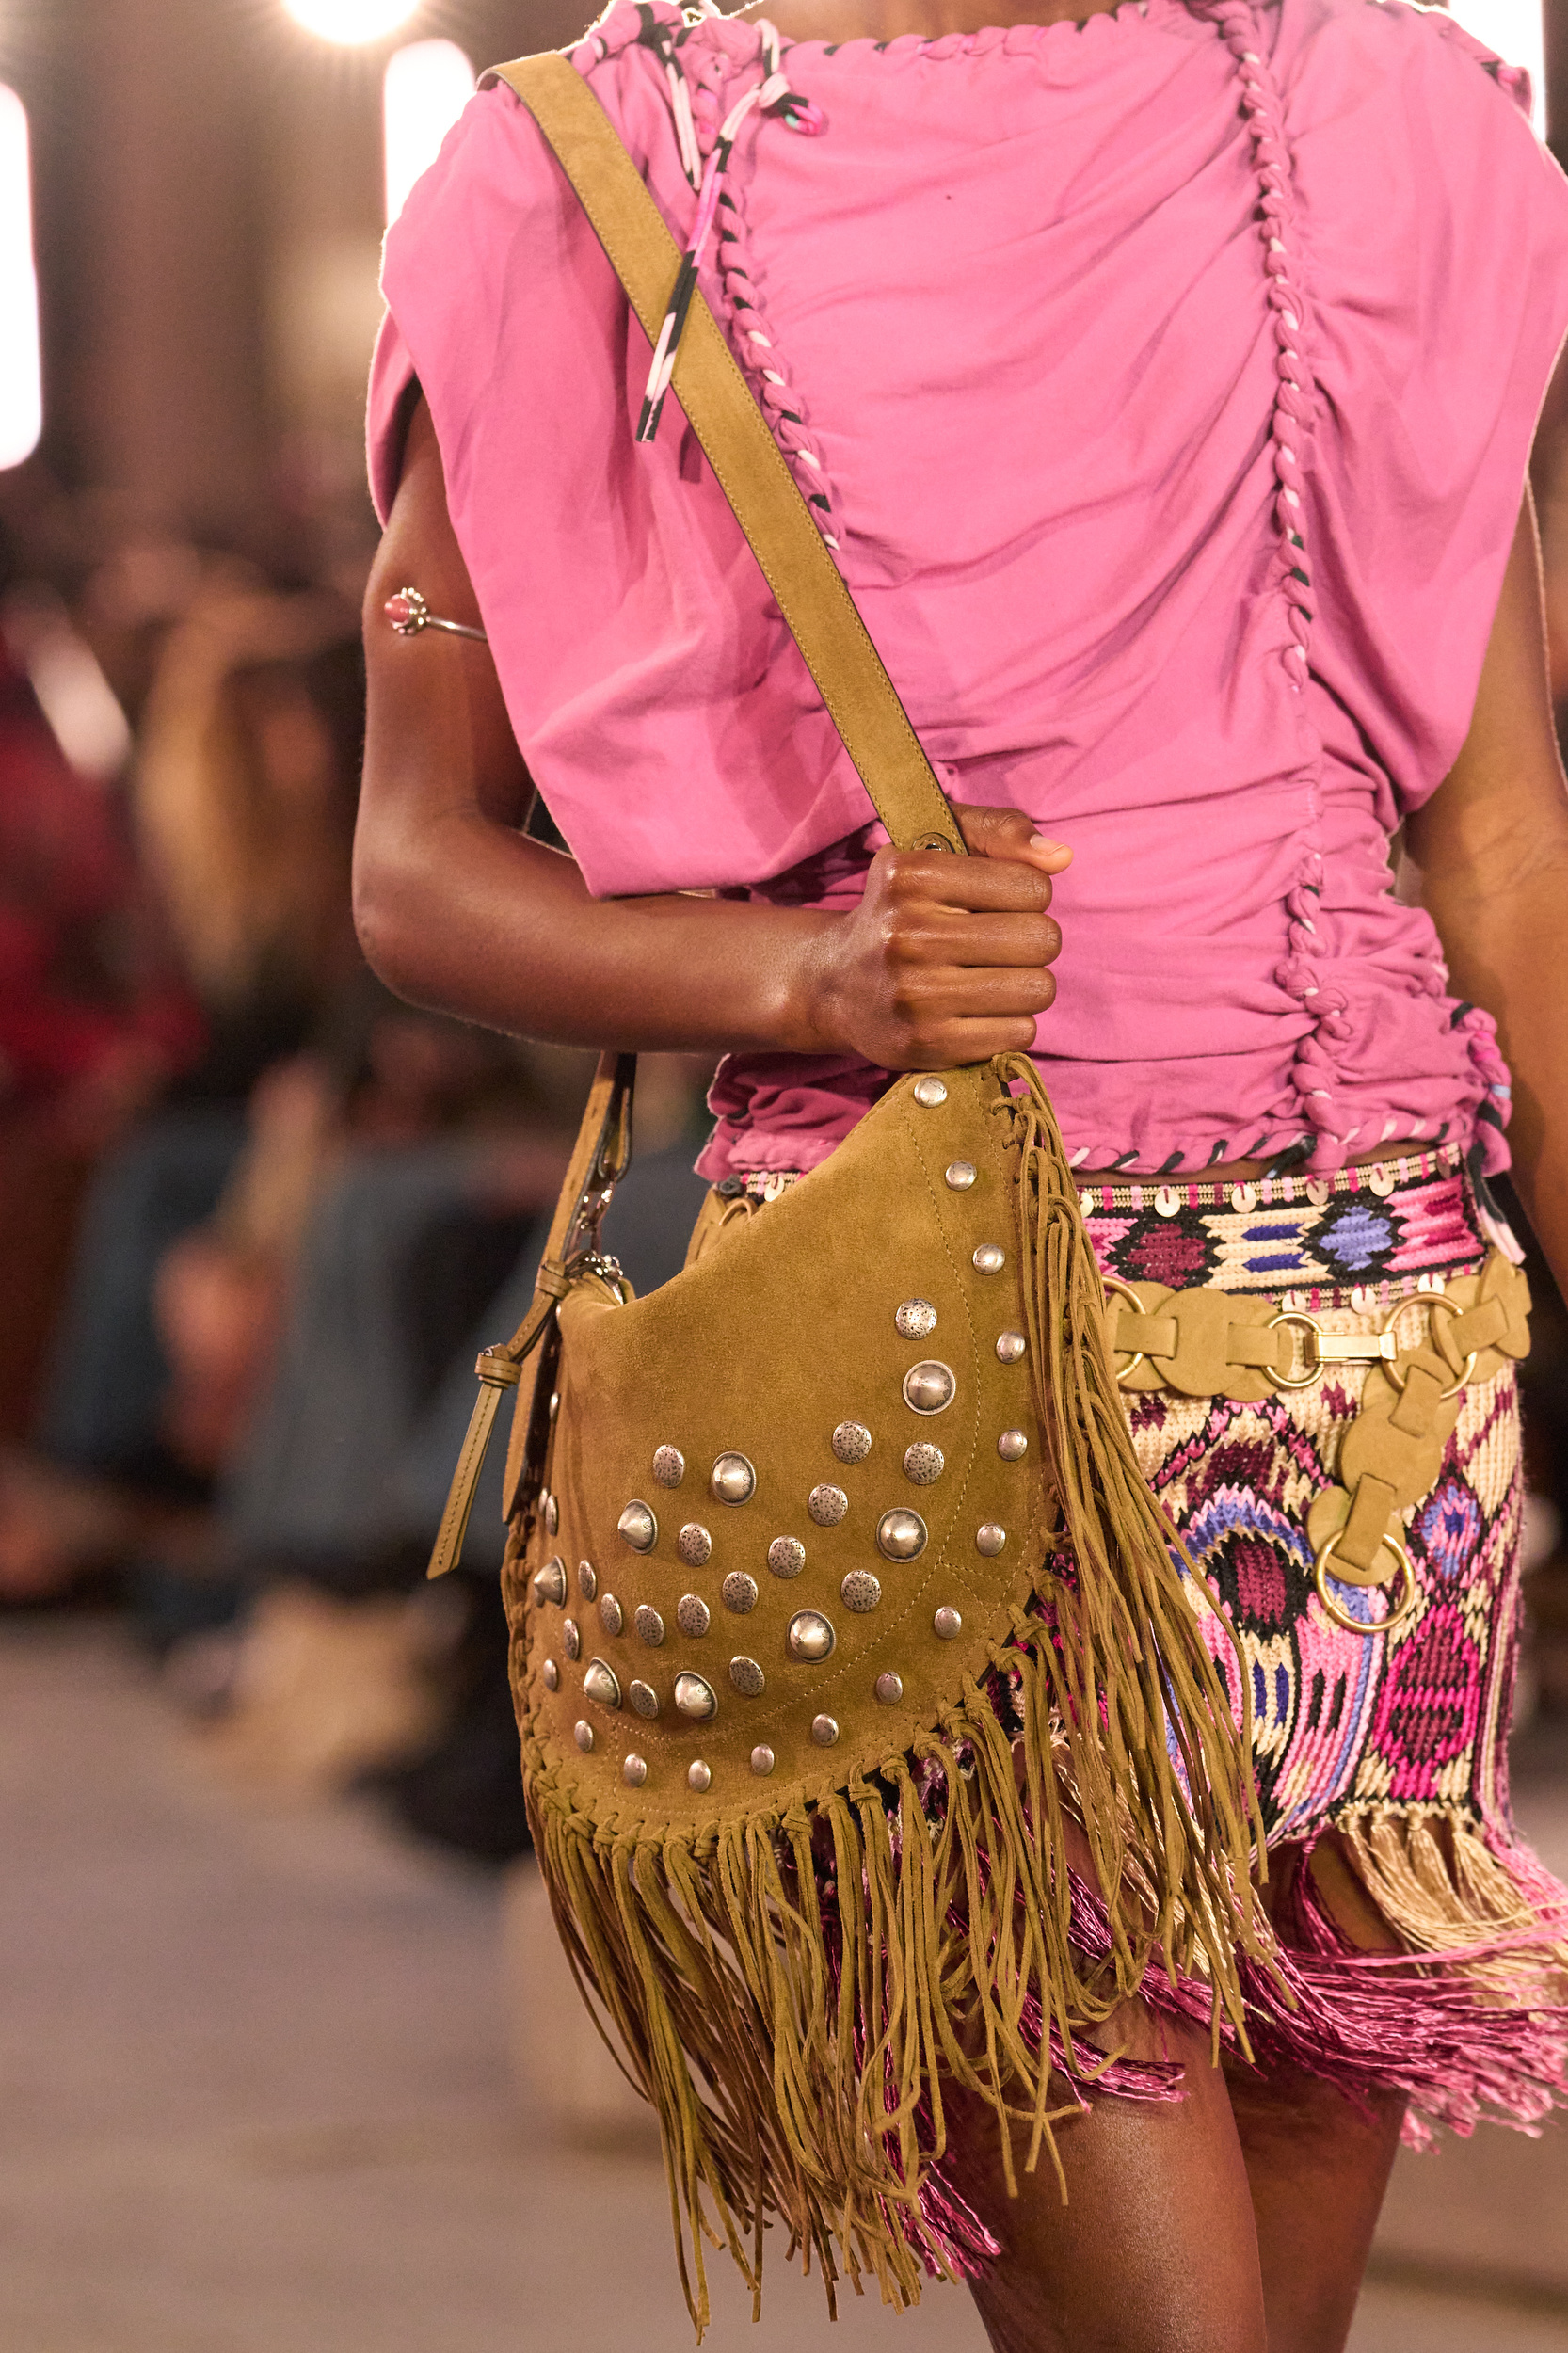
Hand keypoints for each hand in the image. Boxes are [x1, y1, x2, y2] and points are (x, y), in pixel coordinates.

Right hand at [805, 806, 1069, 1070]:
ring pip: (1038, 989)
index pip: (1033, 887)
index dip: (1027, 896)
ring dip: (1026, 986)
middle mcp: (908, 934)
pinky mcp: (925, 1044)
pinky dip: (1009, 1024)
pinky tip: (976, 1013)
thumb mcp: (934, 847)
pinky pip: (1019, 1034)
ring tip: (990, 979)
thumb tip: (1060, 857)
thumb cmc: (901, 909)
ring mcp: (915, 995)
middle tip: (998, 946)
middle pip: (1041, 939)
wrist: (835, 985)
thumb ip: (998, 831)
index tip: (996, 904)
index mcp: (911, 876)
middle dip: (1031, 942)